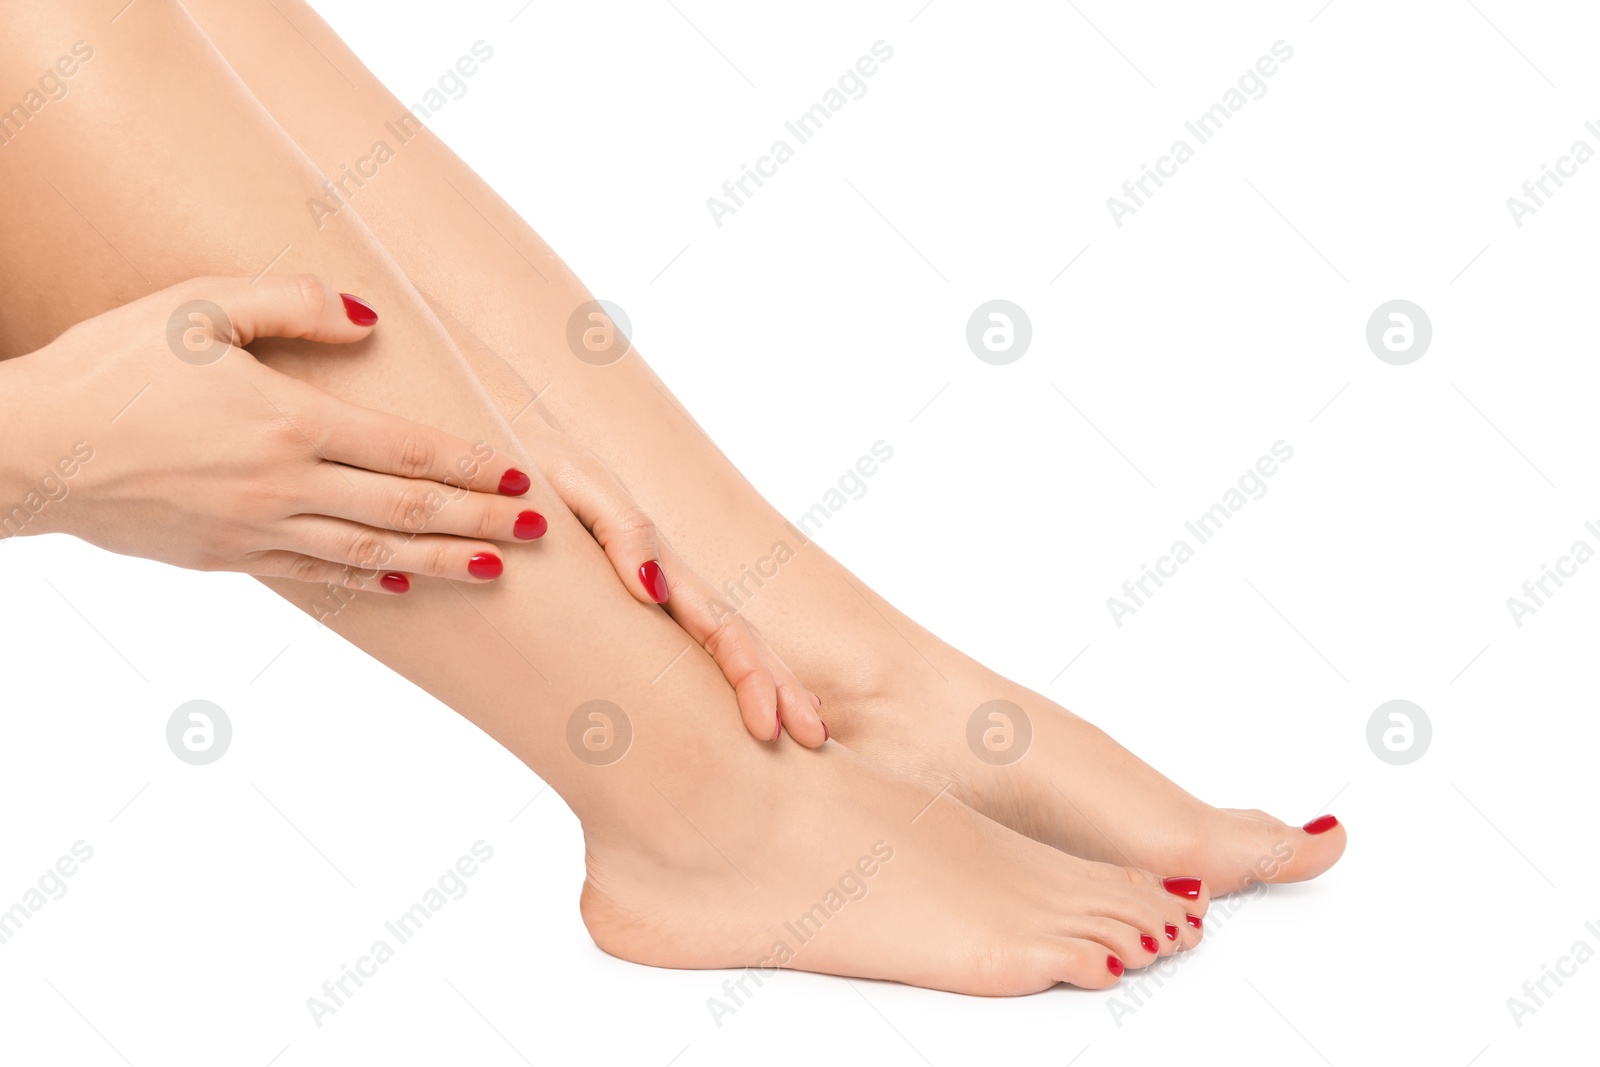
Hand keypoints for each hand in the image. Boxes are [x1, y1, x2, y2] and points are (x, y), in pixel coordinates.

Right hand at [2, 275, 541, 590]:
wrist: (24, 449)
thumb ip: (292, 302)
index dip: (471, 465)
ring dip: (441, 563)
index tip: (520, 475)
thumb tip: (370, 320)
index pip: (407, 449)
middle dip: (479, 520)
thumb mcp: (198, 306)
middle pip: (406, 510)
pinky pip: (315, 574)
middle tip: (539, 531)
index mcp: (289, 422)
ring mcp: (257, 531)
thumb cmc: (110, 365)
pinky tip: (402, 583)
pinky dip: (367, 581)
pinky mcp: (226, 559)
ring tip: (498, 568)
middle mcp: (285, 486)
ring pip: (371, 554)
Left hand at [522, 406, 828, 747]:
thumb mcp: (572, 482)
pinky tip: (734, 709)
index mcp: (655, 561)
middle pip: (735, 639)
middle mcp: (661, 582)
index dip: (751, 675)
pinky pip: (675, 648)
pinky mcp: (617, 602)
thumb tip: (654, 590)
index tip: (770, 726)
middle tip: (813, 742)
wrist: (486, 459)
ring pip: (716, 645)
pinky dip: (716, 680)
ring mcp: (646, 593)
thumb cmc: (525, 471)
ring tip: (798, 733)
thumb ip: (619, 527)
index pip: (720, 625)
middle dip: (778, 688)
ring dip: (763, 685)